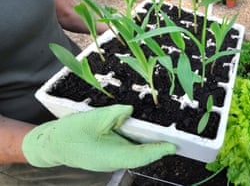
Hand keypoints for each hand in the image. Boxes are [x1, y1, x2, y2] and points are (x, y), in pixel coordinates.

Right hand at [22, 105, 175, 171]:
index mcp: (110, 156)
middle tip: (176, 137)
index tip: (172, 145)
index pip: (140, 156)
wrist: (52, 143)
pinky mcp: (111, 153)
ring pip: (136, 152)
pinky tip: (147, 131)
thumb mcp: (92, 119)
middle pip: (141, 155)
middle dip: (158, 147)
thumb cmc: (69, 133)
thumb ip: (114, 114)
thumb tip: (130, 110)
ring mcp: (112, 158)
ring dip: (150, 144)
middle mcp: (114, 160)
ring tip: (166, 133)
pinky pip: (129, 148)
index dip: (158, 150)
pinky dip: (139, 141)